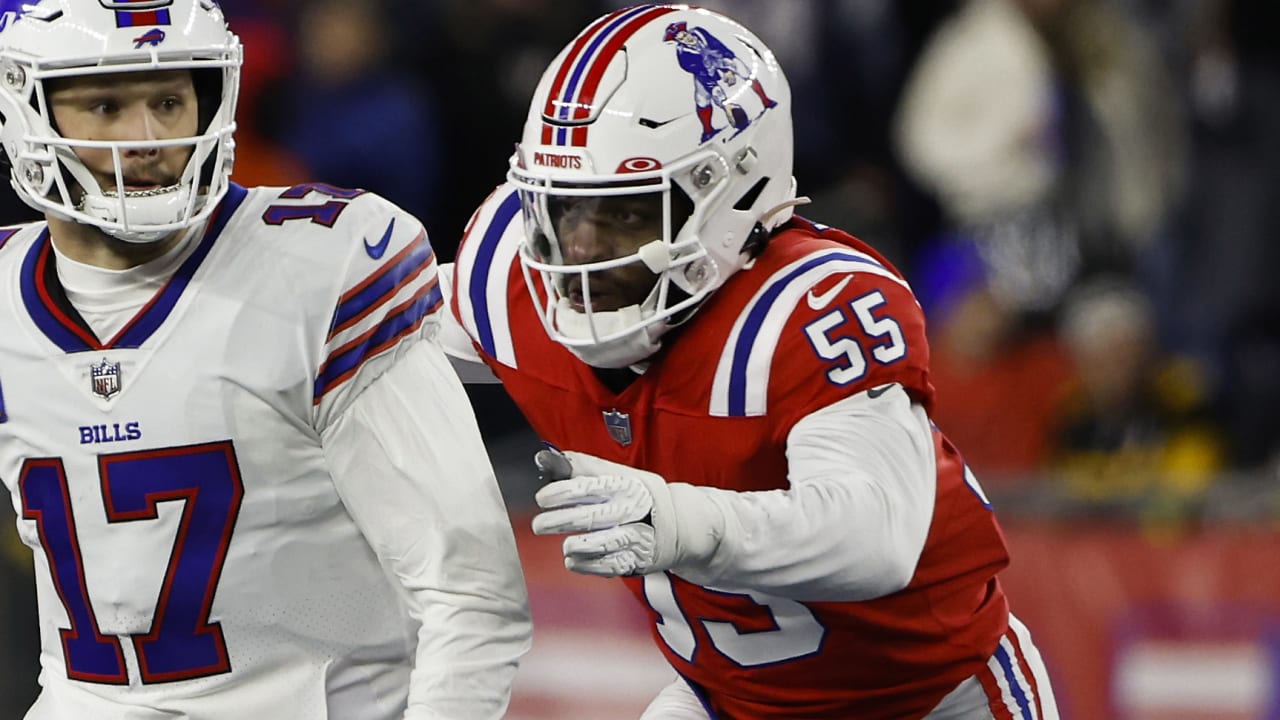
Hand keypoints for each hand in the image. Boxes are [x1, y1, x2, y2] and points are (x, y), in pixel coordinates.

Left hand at [531, 448, 723, 576]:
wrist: (680, 524)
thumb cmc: (639, 496)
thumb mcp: (617, 475)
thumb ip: (581, 468)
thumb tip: (544, 458)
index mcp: (624, 485)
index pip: (589, 487)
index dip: (563, 493)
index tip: (542, 499)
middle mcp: (631, 511)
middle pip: (592, 517)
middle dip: (562, 522)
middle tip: (539, 525)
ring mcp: (636, 537)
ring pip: (603, 544)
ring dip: (579, 546)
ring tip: (565, 546)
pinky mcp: (637, 560)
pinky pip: (610, 566)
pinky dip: (589, 565)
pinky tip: (572, 561)